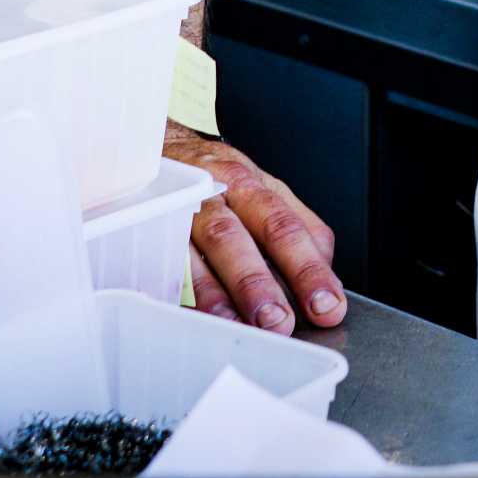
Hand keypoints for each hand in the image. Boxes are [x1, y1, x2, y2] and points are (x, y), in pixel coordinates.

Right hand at [168, 119, 345, 334]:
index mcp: (251, 186)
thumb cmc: (222, 181)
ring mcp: (178, 212)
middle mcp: (214, 195)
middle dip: (257, 282)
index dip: (308, 269)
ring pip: (194, 252)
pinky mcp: (150, 232)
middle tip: (279, 321)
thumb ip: (302, 232)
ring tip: (239, 326)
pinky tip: (197, 316)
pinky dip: (181, 291)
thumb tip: (327, 277)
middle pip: (236, 237)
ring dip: (219, 293)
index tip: (327, 304)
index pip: (285, 228)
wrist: (164, 151)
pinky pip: (164, 263)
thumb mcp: (266, 193)